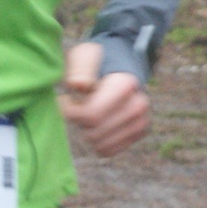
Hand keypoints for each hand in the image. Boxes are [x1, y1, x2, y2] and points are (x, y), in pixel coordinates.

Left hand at [59, 41, 149, 158]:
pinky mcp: (138, 134)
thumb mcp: (84, 56)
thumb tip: (79, 86)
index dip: (71, 111)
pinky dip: (97, 141)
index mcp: (125, 84)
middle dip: (79, 122)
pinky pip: (108, 151)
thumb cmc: (96, 62)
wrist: (120, 67)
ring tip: (88, 113)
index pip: (91, 115)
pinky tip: (97, 124)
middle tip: (78, 105)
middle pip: (94, 132)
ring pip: (100, 145)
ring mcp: (141, 121)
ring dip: (88, 132)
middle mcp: (138, 105)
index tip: (65, 99)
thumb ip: (79, 70)